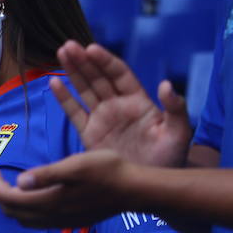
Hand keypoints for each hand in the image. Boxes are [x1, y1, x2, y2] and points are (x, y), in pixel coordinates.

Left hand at [0, 149, 134, 228]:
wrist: (137, 190)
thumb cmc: (109, 171)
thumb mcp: (77, 165)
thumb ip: (47, 175)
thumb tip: (20, 182)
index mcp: (51, 201)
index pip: (9, 199)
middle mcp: (53, 217)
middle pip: (12, 211)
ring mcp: (63, 221)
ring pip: (24, 219)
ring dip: (9, 202)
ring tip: (3, 182)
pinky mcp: (72, 221)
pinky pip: (38, 220)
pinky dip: (24, 208)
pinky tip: (29, 193)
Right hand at [52, 41, 191, 168]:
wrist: (152, 187)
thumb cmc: (170, 159)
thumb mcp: (179, 134)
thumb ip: (176, 109)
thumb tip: (167, 85)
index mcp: (138, 102)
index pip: (119, 74)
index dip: (105, 61)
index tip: (91, 48)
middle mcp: (118, 106)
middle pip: (97, 78)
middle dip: (83, 61)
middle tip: (68, 46)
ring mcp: (102, 119)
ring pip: (84, 90)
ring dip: (72, 72)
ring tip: (60, 53)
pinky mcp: (90, 135)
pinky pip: (74, 113)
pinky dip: (64, 98)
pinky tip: (53, 82)